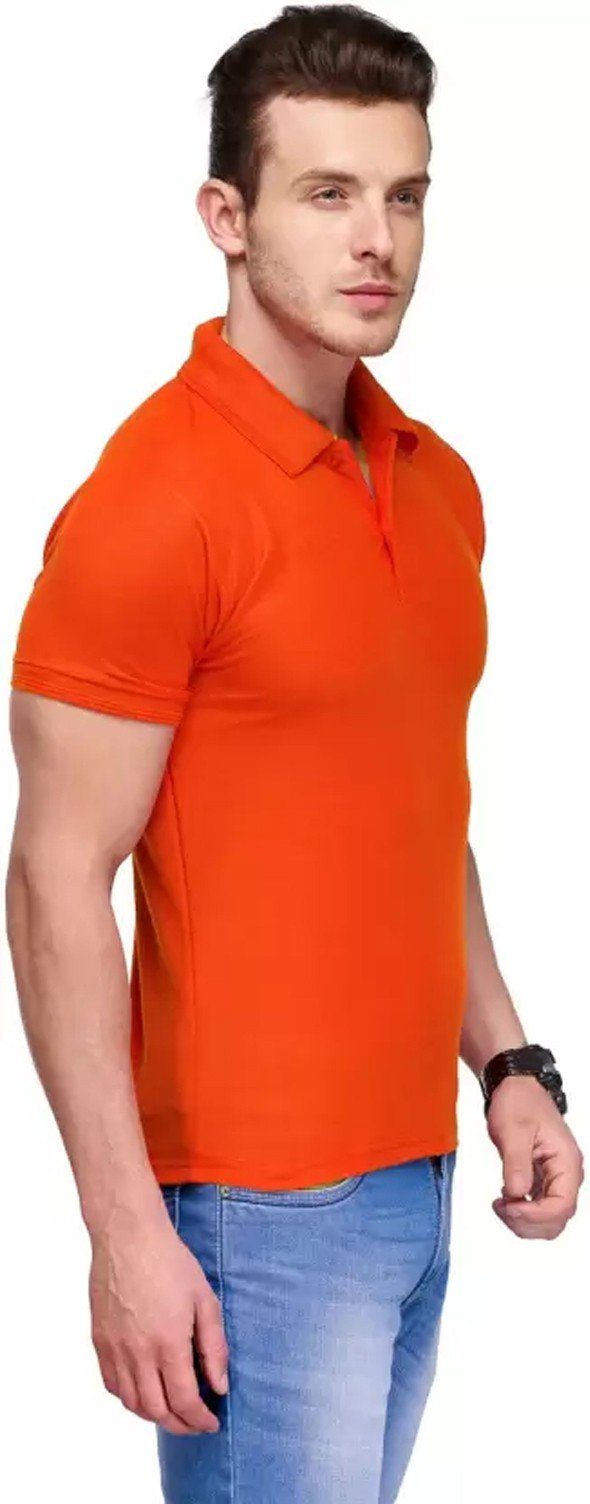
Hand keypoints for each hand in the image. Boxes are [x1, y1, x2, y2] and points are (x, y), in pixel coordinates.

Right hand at [89, 1199, 228, 1433]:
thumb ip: (213, 1347)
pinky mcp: (99, 1341)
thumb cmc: (169, 1261)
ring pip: (132, 1403)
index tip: (211, 1422)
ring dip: (154, 1415)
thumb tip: (219, 1385)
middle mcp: (138, 1352)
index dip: (200, 1420)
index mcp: (168, 1342)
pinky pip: (112, 1384)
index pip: (184, 1401)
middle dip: (180, 1425)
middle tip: (195, 1423)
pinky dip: (129, 1397)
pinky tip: (144, 1389)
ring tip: (172, 1409)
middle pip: (157, 1410)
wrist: (128, 1236)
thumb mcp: (204, 1300)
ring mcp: (115, 1348)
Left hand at [486, 1074, 583, 1237]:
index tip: (509, 1205)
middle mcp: (566, 1175)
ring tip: (502, 1203)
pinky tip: (506, 1198)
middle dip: (527, 1222)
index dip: (535, 1214)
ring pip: (548, 1220)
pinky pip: (538, 1209)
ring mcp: (556, 1179)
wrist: (516, 1088)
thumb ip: (516, 1163)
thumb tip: (516, 1194)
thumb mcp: (513, 1130)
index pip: (561, 1206)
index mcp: (566, 1162)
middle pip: (556, 1220)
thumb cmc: (519, 1102)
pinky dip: (521, 1212)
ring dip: (523, 1221)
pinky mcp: (544, 1181)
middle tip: (502, 1206)